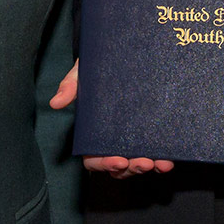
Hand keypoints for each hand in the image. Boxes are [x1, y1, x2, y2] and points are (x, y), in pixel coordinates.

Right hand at [56, 62, 177, 177]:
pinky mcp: (149, 135)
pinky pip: (155, 155)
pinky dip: (162, 162)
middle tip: (142, 162)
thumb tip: (55, 103)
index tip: (117, 161)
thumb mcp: (81, 73)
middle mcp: (112, 140)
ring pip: (135, 166)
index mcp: (92, 132)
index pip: (93, 158)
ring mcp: (131, 139)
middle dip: (130, 169)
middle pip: (118, 167)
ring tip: (159, 163)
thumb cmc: (97, 68)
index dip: (104, 164)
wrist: (122, 54)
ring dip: (146, 168)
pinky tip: (168, 160)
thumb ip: (70, 86)